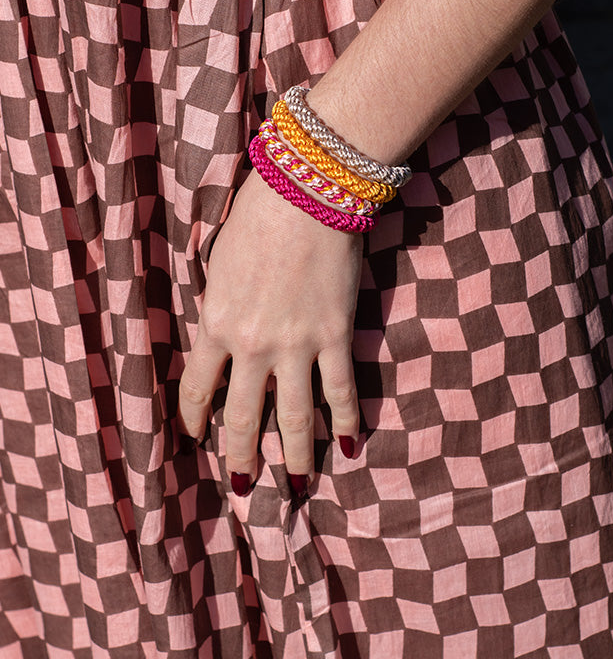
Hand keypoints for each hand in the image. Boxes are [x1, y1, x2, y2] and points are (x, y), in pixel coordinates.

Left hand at [176, 166, 363, 494]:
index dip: (195, 419)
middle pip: (242, 416)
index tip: (196, 438)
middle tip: (242, 485)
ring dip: (295, 455)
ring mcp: (297, 345)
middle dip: (240, 456)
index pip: (198, 389)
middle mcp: (252, 347)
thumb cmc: (255, 220)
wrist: (305, 195)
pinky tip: (349, 444)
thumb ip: (219, 308)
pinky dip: (346, 420)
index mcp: (215, 325)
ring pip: (293, 417)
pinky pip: (340, 389)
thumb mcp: (219, 266)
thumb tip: (222, 336)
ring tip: (298, 486)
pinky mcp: (335, 335)